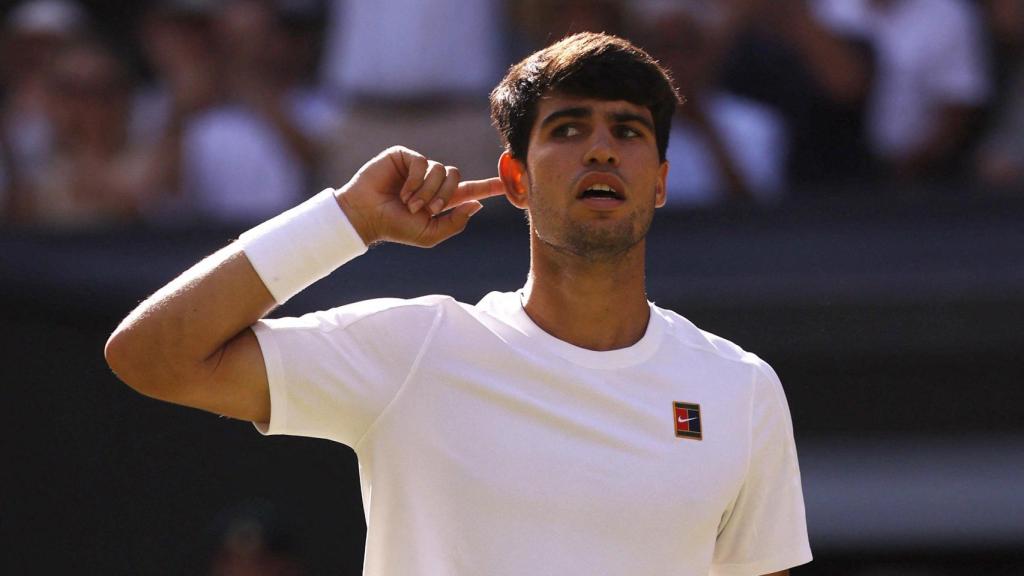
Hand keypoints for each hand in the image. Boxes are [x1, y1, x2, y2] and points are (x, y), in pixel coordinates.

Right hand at [336, 146, 504, 246]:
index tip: (509, 182)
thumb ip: (455, 223)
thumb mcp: (430, 234)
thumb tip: (477, 204)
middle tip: (427, 209)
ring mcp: (418, 167)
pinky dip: (415, 180)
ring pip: (441, 170)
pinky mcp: (404, 156)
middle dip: (445, 195)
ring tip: (410, 203)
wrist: (366, 216)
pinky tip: (401, 191)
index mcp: (441, 199)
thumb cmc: (395, 227)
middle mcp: (431, 180)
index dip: (489, 186)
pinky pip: (423, 162)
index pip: (470, 189)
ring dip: (427, 191)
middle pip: (457, 177)